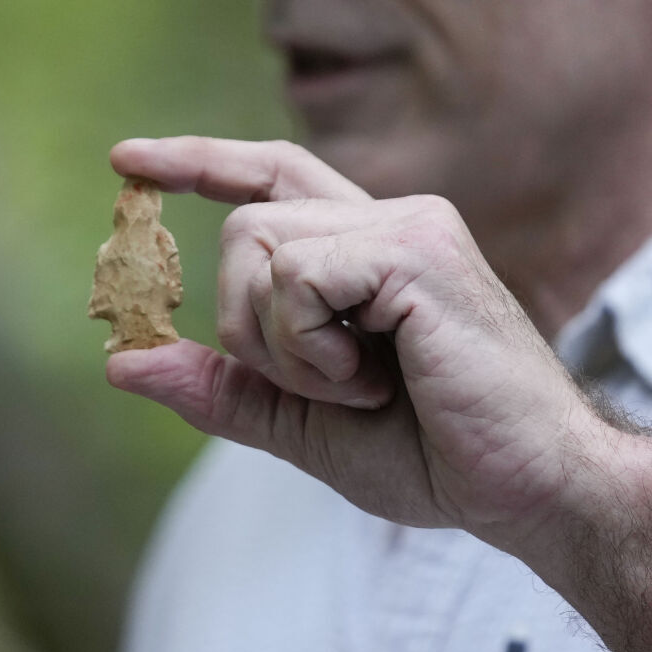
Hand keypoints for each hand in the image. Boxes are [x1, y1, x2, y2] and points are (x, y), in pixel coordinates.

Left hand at [105, 137, 603, 542]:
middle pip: (244, 225)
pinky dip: (310, 346)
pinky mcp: (416, 249)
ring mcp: (407, 225)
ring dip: (282, 343)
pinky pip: (298, 275)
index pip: (271, 174)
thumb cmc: (438, 455)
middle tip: (325, 386)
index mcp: (371, 248)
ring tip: (360, 386)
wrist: (531, 491)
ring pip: (258, 244)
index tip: (126, 160)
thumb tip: (119, 360)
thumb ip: (222, 387)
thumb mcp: (305, 425)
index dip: (198, 161)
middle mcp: (390, 217)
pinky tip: (372, 379)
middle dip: (248, 324)